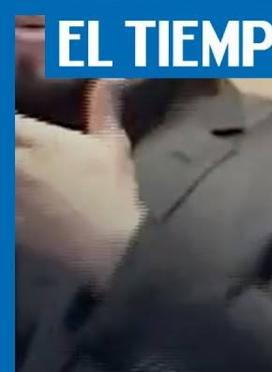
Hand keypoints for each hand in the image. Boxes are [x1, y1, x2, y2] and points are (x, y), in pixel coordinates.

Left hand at [15, 79, 144, 287]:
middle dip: (9, 138)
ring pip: (0, 166)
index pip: (6, 116)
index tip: (18, 122)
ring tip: (19, 168)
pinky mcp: (8, 218)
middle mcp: (15, 162)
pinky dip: (9, 193)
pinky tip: (18, 188)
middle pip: (2, 139)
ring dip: (8, 166)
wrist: (113, 249)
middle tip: (19, 143)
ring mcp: (8, 192)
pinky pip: (3, 199)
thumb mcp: (113, 147)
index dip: (11, 119)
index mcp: (38, 139)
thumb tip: (110, 77)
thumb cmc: (115, 195)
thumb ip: (103, 107)